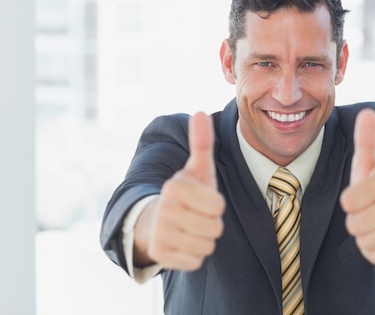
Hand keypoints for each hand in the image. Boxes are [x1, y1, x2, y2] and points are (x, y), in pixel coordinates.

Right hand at [134, 112, 224, 270]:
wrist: (157, 220)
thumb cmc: (187, 193)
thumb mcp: (197, 168)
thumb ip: (202, 142)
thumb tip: (199, 113)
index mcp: (175, 186)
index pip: (217, 206)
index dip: (216, 205)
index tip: (203, 199)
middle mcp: (164, 209)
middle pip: (214, 228)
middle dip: (212, 224)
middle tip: (198, 216)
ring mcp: (160, 233)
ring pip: (206, 246)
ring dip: (204, 239)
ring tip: (191, 228)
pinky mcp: (159, 254)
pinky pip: (195, 262)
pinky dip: (194, 255)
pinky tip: (183, 243)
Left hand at [340, 108, 374, 264]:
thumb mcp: (370, 163)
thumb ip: (366, 140)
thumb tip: (367, 112)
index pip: (348, 201)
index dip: (350, 201)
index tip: (362, 194)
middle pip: (354, 224)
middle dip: (356, 220)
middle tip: (369, 210)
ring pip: (363, 241)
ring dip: (364, 235)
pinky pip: (374, 255)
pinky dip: (373, 249)